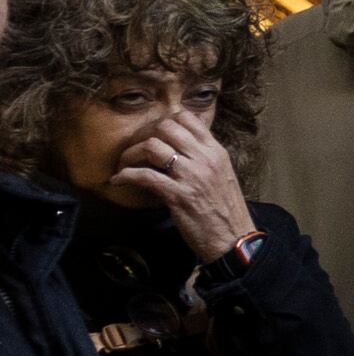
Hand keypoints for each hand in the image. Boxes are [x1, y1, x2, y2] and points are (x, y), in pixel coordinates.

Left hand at [111, 113, 254, 260]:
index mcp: (216, 151)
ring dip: (130, 154)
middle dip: (143, 136)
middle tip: (135, 149)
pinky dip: (125, 176)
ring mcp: (191, 176)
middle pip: (165, 127)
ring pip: (152, 147)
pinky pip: (144, 176)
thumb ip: (205, 156)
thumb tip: (186, 140)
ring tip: (124, 165)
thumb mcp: (222, 174)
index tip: (153, 135)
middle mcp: (204, 159)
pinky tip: (118, 180)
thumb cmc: (226, 209)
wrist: (234, 237)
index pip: (187, 118)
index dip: (164, 122)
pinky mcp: (178, 195)